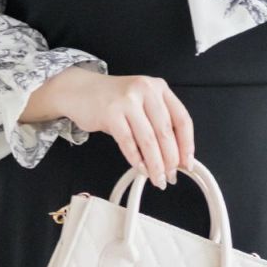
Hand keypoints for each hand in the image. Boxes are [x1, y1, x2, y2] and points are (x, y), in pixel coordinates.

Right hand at [20, 65, 194, 189]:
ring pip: (148, 140)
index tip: (187, 163)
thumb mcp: (142, 103)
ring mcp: (127, 100)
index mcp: (159, 88)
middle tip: (171, 176)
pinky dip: (136, 159)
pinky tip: (140, 169)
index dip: (186, 145)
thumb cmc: (114, 100)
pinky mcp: (110, 113)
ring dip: (154, 164)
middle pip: (165, 132)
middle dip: (170, 159)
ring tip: (157, 178)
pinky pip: (128, 142)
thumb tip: (175, 156)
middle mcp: (146, 90)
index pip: (182, 119)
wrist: (80, 90)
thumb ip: (159, 123)